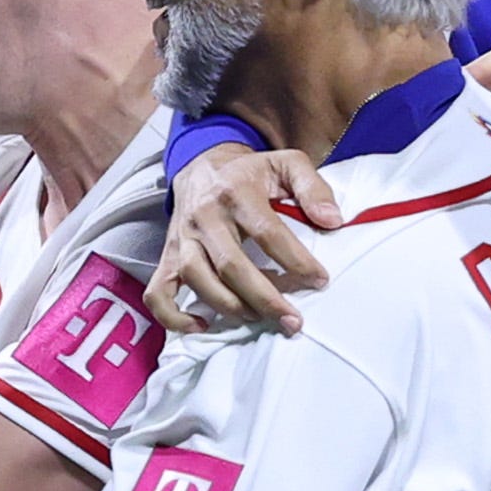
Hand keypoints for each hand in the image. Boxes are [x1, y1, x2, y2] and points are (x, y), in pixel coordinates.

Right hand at [148, 144, 338, 333]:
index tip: (320, 280)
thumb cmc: (250, 172)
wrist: (201, 165)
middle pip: (230, 264)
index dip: (296, 260)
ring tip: (260, 319)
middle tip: (293, 320)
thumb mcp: (286, 164)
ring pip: (197, 278)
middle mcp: (204, 216)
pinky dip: (173, 315)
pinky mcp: (168, 255)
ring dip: (230, 306)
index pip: (267, 232)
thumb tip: (332, 221)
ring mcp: (182, 238)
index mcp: (235, 192)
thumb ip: (312, 188)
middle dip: (265, 298)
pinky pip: (158, 291)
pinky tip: (202, 326)